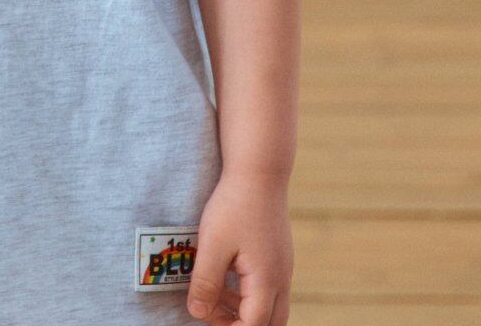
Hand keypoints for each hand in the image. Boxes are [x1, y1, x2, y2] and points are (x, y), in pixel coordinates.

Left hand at [186, 170, 292, 325]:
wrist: (258, 170)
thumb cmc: (234, 205)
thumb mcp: (212, 244)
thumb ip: (205, 282)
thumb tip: (197, 313)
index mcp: (267, 281)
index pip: (254, 325)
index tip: (205, 314)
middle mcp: (281, 278)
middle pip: (271, 322)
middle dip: (242, 325)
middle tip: (213, 312)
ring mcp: (283, 265)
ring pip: (272, 305)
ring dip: (246, 309)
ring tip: (215, 293)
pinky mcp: (278, 254)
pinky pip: (270, 286)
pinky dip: (250, 292)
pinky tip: (227, 273)